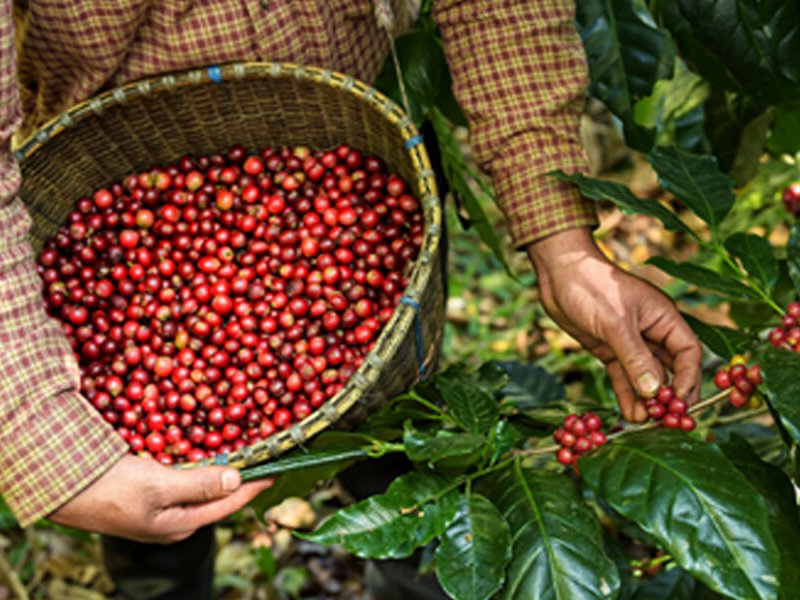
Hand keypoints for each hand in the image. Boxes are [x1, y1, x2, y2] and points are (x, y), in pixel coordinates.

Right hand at [48, 454, 272, 543]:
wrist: (61, 486)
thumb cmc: (109, 489)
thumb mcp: (157, 486)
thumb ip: (199, 484)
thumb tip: (237, 479)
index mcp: (180, 524)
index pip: (229, 504)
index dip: (255, 485)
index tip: (277, 469)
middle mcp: (175, 520)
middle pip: (218, 498)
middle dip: (241, 478)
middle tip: (263, 457)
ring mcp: (161, 509)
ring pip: (201, 488)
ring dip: (221, 471)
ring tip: (243, 453)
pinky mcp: (149, 494)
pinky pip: (184, 480)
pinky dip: (199, 467)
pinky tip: (205, 453)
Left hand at [528, 228, 701, 420]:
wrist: (559, 273)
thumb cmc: (592, 287)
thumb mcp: (615, 322)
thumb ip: (636, 357)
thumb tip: (656, 392)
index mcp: (663, 318)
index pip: (688, 353)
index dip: (688, 379)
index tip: (681, 404)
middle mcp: (652, 332)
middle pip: (671, 369)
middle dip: (669, 395)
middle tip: (666, 421)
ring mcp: (630, 342)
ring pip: (646, 377)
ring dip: (646, 400)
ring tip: (644, 423)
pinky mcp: (610, 349)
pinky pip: (624, 377)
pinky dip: (627, 394)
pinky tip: (629, 414)